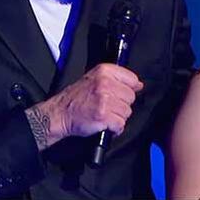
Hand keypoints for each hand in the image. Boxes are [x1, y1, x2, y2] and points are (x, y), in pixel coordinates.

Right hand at [26, 63, 142, 149]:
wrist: (61, 113)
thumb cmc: (76, 98)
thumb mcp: (94, 79)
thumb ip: (117, 79)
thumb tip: (138, 85)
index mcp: (104, 71)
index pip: (132, 79)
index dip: (128, 89)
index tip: (119, 94)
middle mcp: (105, 83)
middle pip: (131, 97)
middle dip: (121, 104)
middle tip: (107, 106)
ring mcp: (104, 99)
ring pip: (127, 112)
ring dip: (117, 117)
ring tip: (104, 114)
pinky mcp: (104, 116)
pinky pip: (120, 124)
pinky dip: (114, 128)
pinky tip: (105, 124)